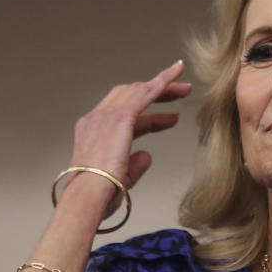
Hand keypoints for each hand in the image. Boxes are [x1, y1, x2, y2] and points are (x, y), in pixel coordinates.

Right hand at [67, 59, 190, 209]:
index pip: (125, 116)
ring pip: (139, 91)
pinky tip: (174, 75)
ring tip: (184, 87)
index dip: (150, 117)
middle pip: (131, 96)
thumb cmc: (98, 194)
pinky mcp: (121, 118)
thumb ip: (135, 164)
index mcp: (93, 132)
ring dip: (163, 86)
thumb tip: (147, 155)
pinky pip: (145, 94)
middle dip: (156, 92)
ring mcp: (107, 116)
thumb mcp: (121, 177)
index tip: (169, 118)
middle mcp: (97, 119)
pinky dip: (161, 82)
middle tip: (179, 92)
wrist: (87, 195)